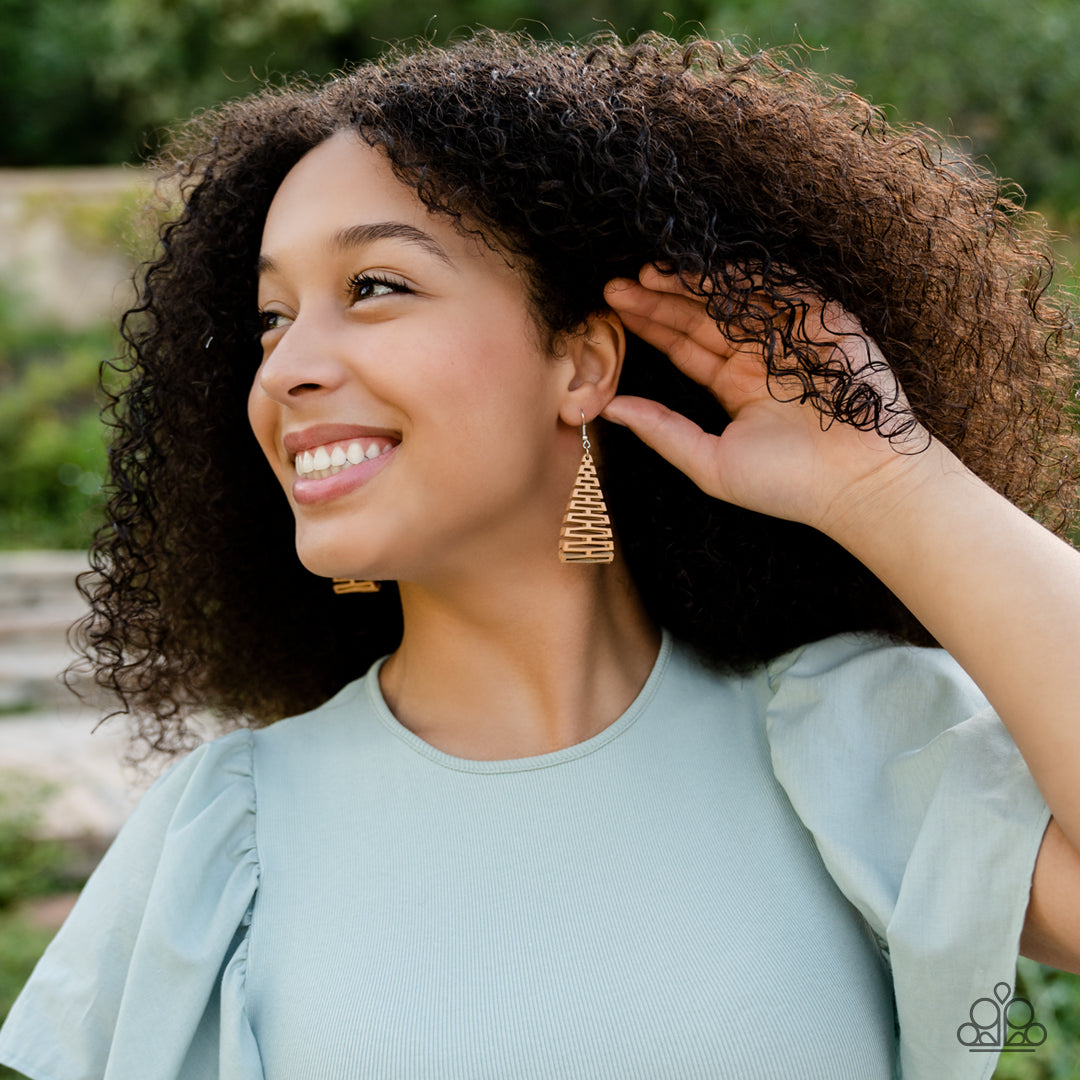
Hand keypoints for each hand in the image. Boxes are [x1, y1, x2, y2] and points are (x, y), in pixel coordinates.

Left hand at [602, 265, 934, 534]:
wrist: (859, 485)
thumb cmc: (787, 485)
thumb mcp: (710, 462)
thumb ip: (661, 432)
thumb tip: (608, 409)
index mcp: (736, 385)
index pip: (685, 346)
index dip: (651, 325)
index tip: (612, 307)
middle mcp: (761, 357)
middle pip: (702, 317)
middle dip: (662, 298)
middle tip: (619, 283)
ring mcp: (794, 337)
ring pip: (737, 299)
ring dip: (696, 283)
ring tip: (653, 272)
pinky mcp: (828, 323)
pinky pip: (786, 291)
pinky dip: (752, 278)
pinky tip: (711, 269)